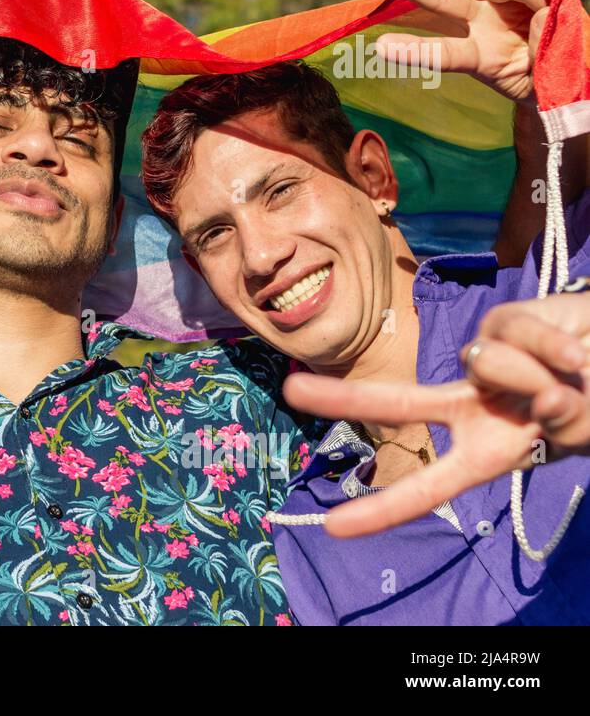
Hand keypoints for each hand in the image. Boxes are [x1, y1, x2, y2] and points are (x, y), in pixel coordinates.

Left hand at [282, 292, 589, 536]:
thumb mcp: (577, 429)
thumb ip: (555, 417)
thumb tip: (522, 382)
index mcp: (486, 449)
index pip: (430, 486)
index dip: (385, 508)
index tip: (333, 526)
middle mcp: (473, 406)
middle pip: (400, 403)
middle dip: (345, 398)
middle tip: (289, 389)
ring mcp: (482, 363)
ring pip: (489, 363)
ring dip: (544, 371)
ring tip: (575, 373)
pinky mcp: (500, 323)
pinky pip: (518, 334)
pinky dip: (555, 345)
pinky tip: (574, 350)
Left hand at [361, 0, 549, 105]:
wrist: (566, 66)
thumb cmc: (543, 77)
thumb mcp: (536, 79)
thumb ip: (538, 54)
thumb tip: (540, 16)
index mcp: (477, 57)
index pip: (443, 54)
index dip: (414, 51)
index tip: (380, 48)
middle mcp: (480, 24)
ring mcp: (500, 4)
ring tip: (539, 23)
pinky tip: (547, 13)